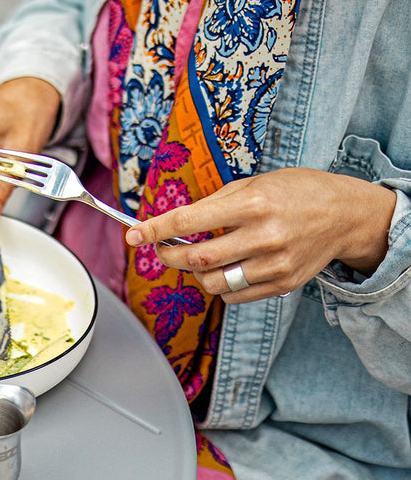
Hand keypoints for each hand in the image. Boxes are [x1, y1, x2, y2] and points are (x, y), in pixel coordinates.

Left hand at [123, 168, 396, 302]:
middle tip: (161, 249)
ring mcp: (275, 265)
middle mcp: (264, 237)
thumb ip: (213, 204)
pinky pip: (234, 296)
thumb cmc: (296, 192)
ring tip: (197, 258)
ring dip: (194, 273)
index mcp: (253, 205)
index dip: (155, 230)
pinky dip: (219, 286)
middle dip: (168, 255)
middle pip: (196, 258)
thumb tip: (171, 223)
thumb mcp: (253, 183)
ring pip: (212, 283)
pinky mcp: (283, 285)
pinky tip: (225, 268)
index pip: (188, 221)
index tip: (133, 235)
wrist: (346, 214)